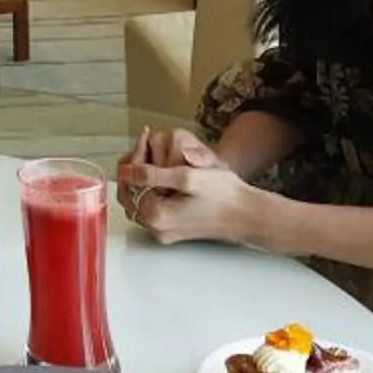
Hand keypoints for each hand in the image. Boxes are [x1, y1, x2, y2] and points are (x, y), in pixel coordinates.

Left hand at [116, 154, 258, 247]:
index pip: (129, 183)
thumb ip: (151, 175)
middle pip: (130, 195)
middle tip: (143, 148)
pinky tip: (162, 177)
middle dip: (133, 169)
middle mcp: (157, 228)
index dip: (133, 158)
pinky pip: (152, 209)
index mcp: (156, 216)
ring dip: (141, 181)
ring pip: (140, 202)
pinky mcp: (173, 230)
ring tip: (151, 159)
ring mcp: (164, 232)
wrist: (247, 214)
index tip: (143, 140)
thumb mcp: (186, 176)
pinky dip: (151, 191)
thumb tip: (126, 171)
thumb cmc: (223, 195)